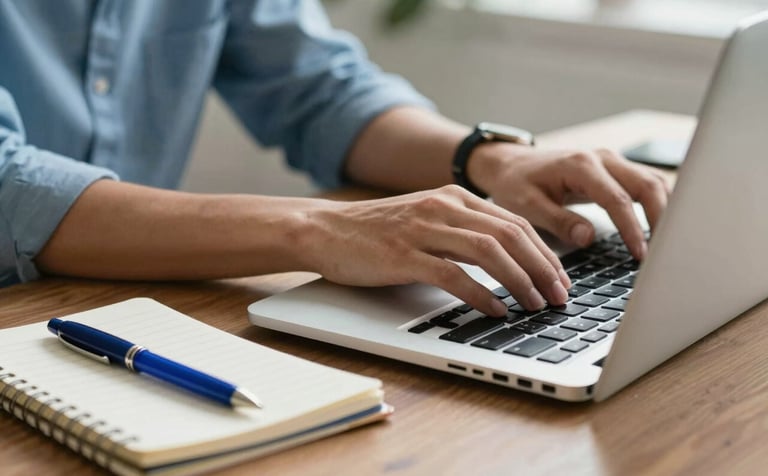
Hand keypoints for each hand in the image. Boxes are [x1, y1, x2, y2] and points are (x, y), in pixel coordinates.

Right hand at [300, 186, 571, 316]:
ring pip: (489, 252)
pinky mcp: (403, 255)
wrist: (325, 229)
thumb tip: (506, 260)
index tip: (560, 278)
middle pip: (510, 235)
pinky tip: (495, 309)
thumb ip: (461, 230)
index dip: (544, 252)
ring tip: (536, 304)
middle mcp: (443, 207)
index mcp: (453, 197)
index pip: (514, 222)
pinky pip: (453, 275)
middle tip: (559, 296)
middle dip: (543, 268)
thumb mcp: (426, 219)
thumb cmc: (375, 231)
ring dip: (519, 281)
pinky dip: (480, 294)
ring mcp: (423, 229)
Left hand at [468, 143, 671, 259]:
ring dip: (666, 210)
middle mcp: (602, 158)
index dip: (631, 228)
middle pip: (647, 185)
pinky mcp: (616, 169)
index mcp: (580, 166)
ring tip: (668, 244)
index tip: (640, 254)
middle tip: (664, 252)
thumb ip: (559, 221)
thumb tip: (589, 238)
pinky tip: (663, 227)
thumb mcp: (528, 205)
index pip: (617, 199)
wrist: (512, 165)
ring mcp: (612, 161)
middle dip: (661, 219)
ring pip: (653, 181)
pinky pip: (647, 183)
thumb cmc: (517, 184)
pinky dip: (659, 203)